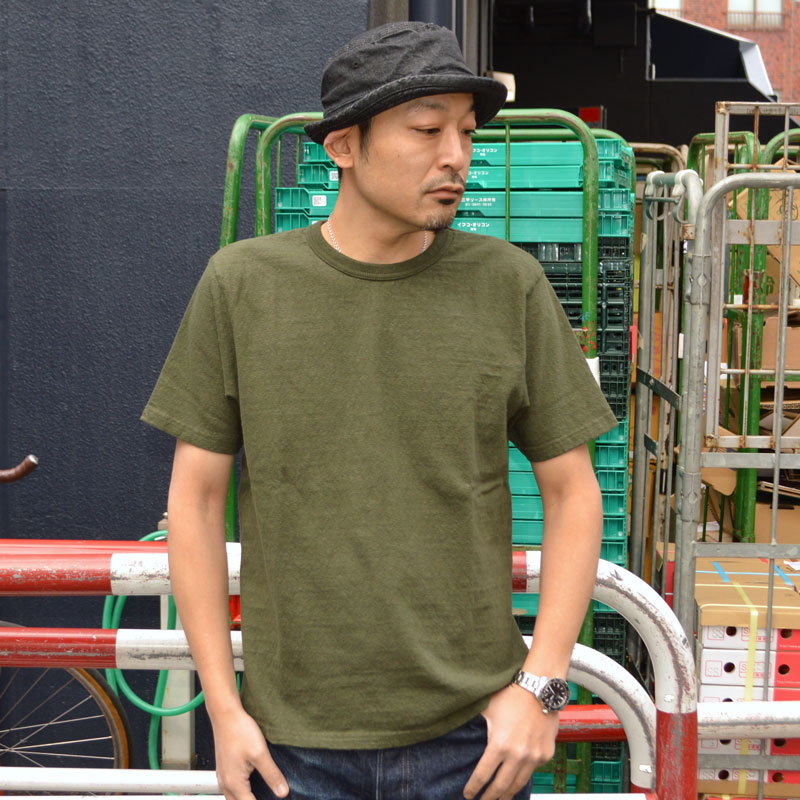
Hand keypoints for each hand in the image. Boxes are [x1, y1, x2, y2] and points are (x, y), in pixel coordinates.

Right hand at [212, 708, 288, 799]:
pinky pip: (231, 790)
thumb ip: (272, 774)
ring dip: (246, 799)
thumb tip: (282, 792)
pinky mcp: (224, 770)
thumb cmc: (240, 731)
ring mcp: (223, 777)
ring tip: (263, 794)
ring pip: (233, 799)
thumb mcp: (260, 753)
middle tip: (269, 797)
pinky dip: (242, 794)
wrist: (225, 715)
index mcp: (234, 784)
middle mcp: (225, 784)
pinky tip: (253, 786)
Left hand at [462, 683, 558, 799]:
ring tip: (500, 799)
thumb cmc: (511, 695)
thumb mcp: (488, 711)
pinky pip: (532, 770)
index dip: (473, 788)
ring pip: (518, 783)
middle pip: (500, 786)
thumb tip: (466, 737)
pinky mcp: (546, 754)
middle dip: (490, 798)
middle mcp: (517, 755)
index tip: (468, 795)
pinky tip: (516, 779)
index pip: (482, 775)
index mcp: (499, 745)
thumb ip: (479, 728)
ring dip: (507, 793)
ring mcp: (534, 757)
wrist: (540, 688)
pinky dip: (523, 775)